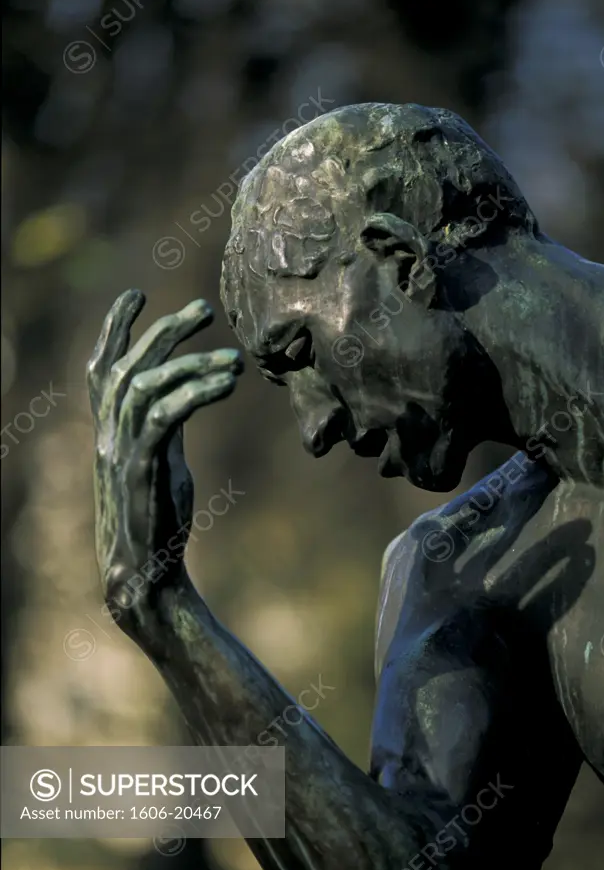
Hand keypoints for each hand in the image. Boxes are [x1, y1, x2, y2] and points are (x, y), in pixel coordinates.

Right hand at [87, 289, 242, 626]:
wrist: (145, 575)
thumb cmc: (157, 519)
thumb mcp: (162, 461)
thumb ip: (166, 425)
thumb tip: (190, 391)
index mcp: (110, 432)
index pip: (102, 369)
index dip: (114, 328)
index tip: (137, 294)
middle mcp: (108, 436)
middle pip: (126, 366)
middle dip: (163, 331)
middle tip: (205, 309)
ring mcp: (120, 453)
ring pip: (144, 386)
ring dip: (189, 363)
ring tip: (234, 359)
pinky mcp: (140, 471)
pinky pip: (165, 417)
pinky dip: (195, 392)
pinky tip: (228, 383)